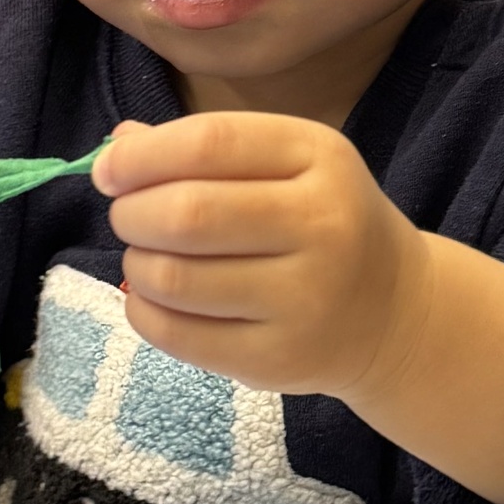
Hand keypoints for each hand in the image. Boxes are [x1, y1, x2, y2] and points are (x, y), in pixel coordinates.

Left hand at [94, 113, 422, 399]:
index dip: (141, 157)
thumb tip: (119, 147)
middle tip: (128, 217)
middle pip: (188, 213)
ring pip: (175, 279)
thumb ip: (207, 149)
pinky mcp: (277, 360)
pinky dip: (144, 311)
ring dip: (138, 264)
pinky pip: (178, 335)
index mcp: (319, 158)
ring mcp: (304, 299)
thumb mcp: (288, 165)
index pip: (210, 143)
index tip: (109, 171)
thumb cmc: (324, 223)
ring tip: (148, 258)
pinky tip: (156, 299)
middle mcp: (321, 225)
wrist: (394, 312)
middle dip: (132, 213)